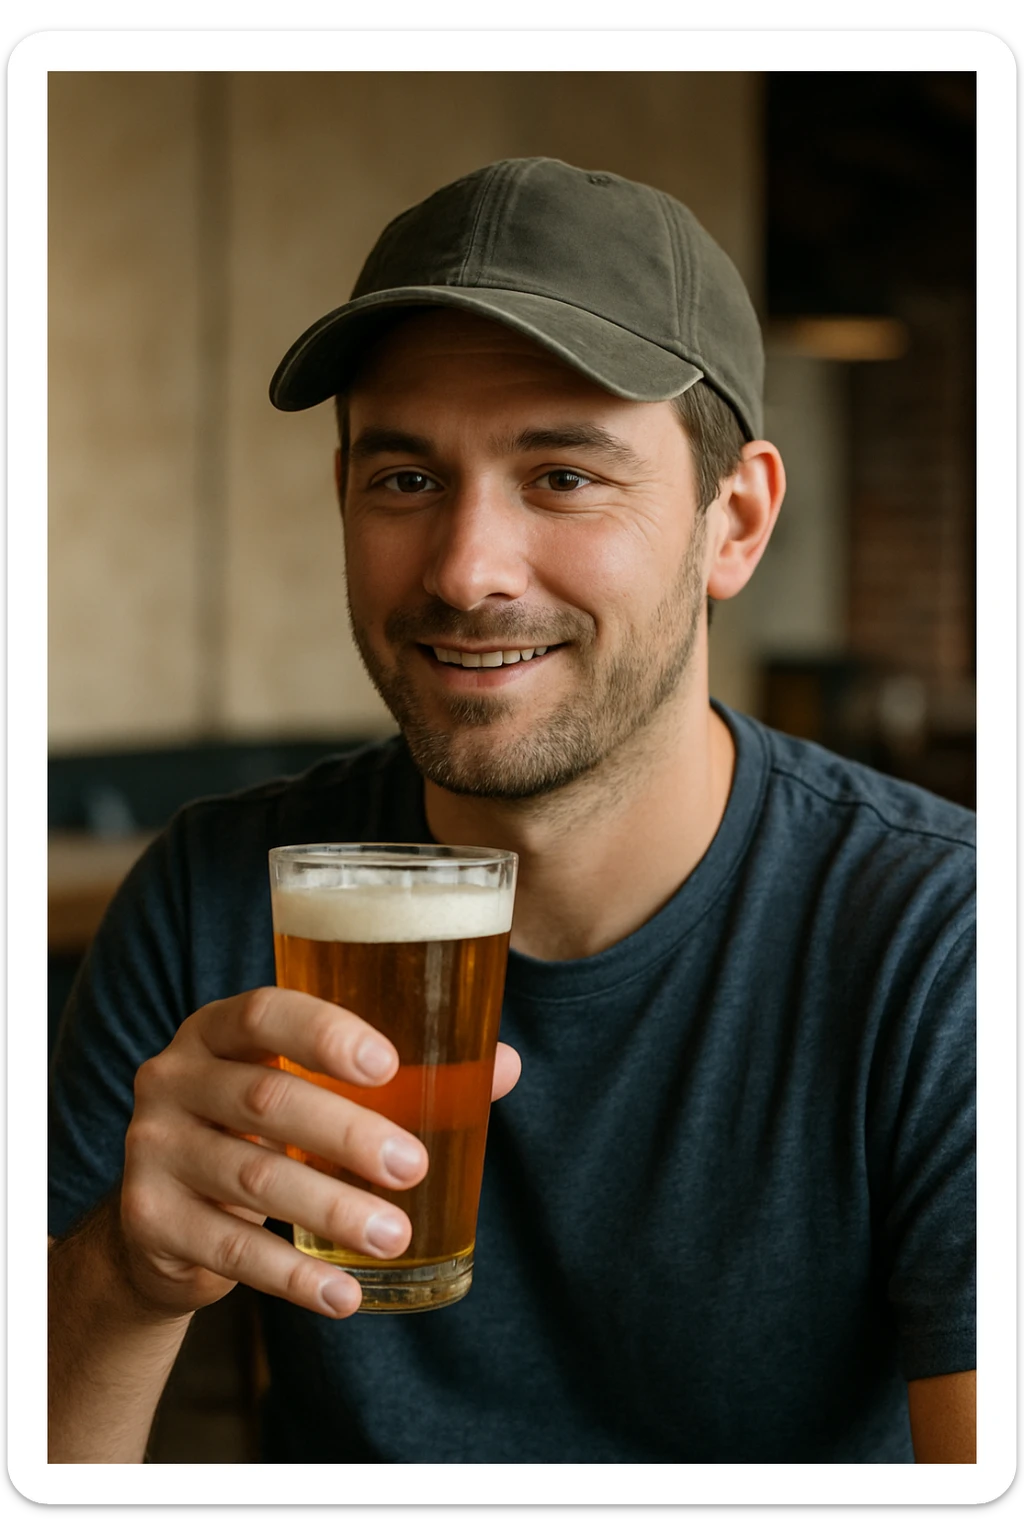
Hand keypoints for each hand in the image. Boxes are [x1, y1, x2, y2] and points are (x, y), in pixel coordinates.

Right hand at [118, 987, 521, 1320]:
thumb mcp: (307, 1091)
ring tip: (396, 1236)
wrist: (164, 1219)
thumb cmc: (260, 1131)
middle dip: (348, 1133)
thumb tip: (502, 1066)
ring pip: (253, 1177)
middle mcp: (174, 1078)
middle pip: (266, 1100)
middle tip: (413, 1166)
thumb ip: (394, 1077)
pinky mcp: (147, 1219)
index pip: (264, 1013)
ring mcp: (152, 1149)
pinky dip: (293, 1277)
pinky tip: (343, 1295)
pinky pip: (230, 1249)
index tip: (388, 1063)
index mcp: (217, 1030)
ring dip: (333, 1208)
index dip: (324, 1034)